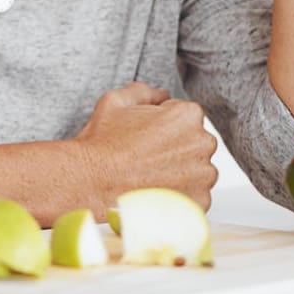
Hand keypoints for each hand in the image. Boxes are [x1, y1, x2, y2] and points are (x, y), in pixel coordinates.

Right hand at [72, 82, 219, 209]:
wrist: (90, 183)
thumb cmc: (102, 145)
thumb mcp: (116, 102)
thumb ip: (144, 91)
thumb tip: (161, 94)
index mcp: (188, 115)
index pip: (185, 117)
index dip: (163, 126)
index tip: (146, 137)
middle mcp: (202, 144)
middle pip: (194, 143)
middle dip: (175, 149)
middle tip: (146, 157)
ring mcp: (203, 176)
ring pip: (197, 171)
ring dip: (180, 173)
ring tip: (149, 176)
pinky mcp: (199, 202)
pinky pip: (195, 196)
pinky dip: (178, 196)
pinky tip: (154, 192)